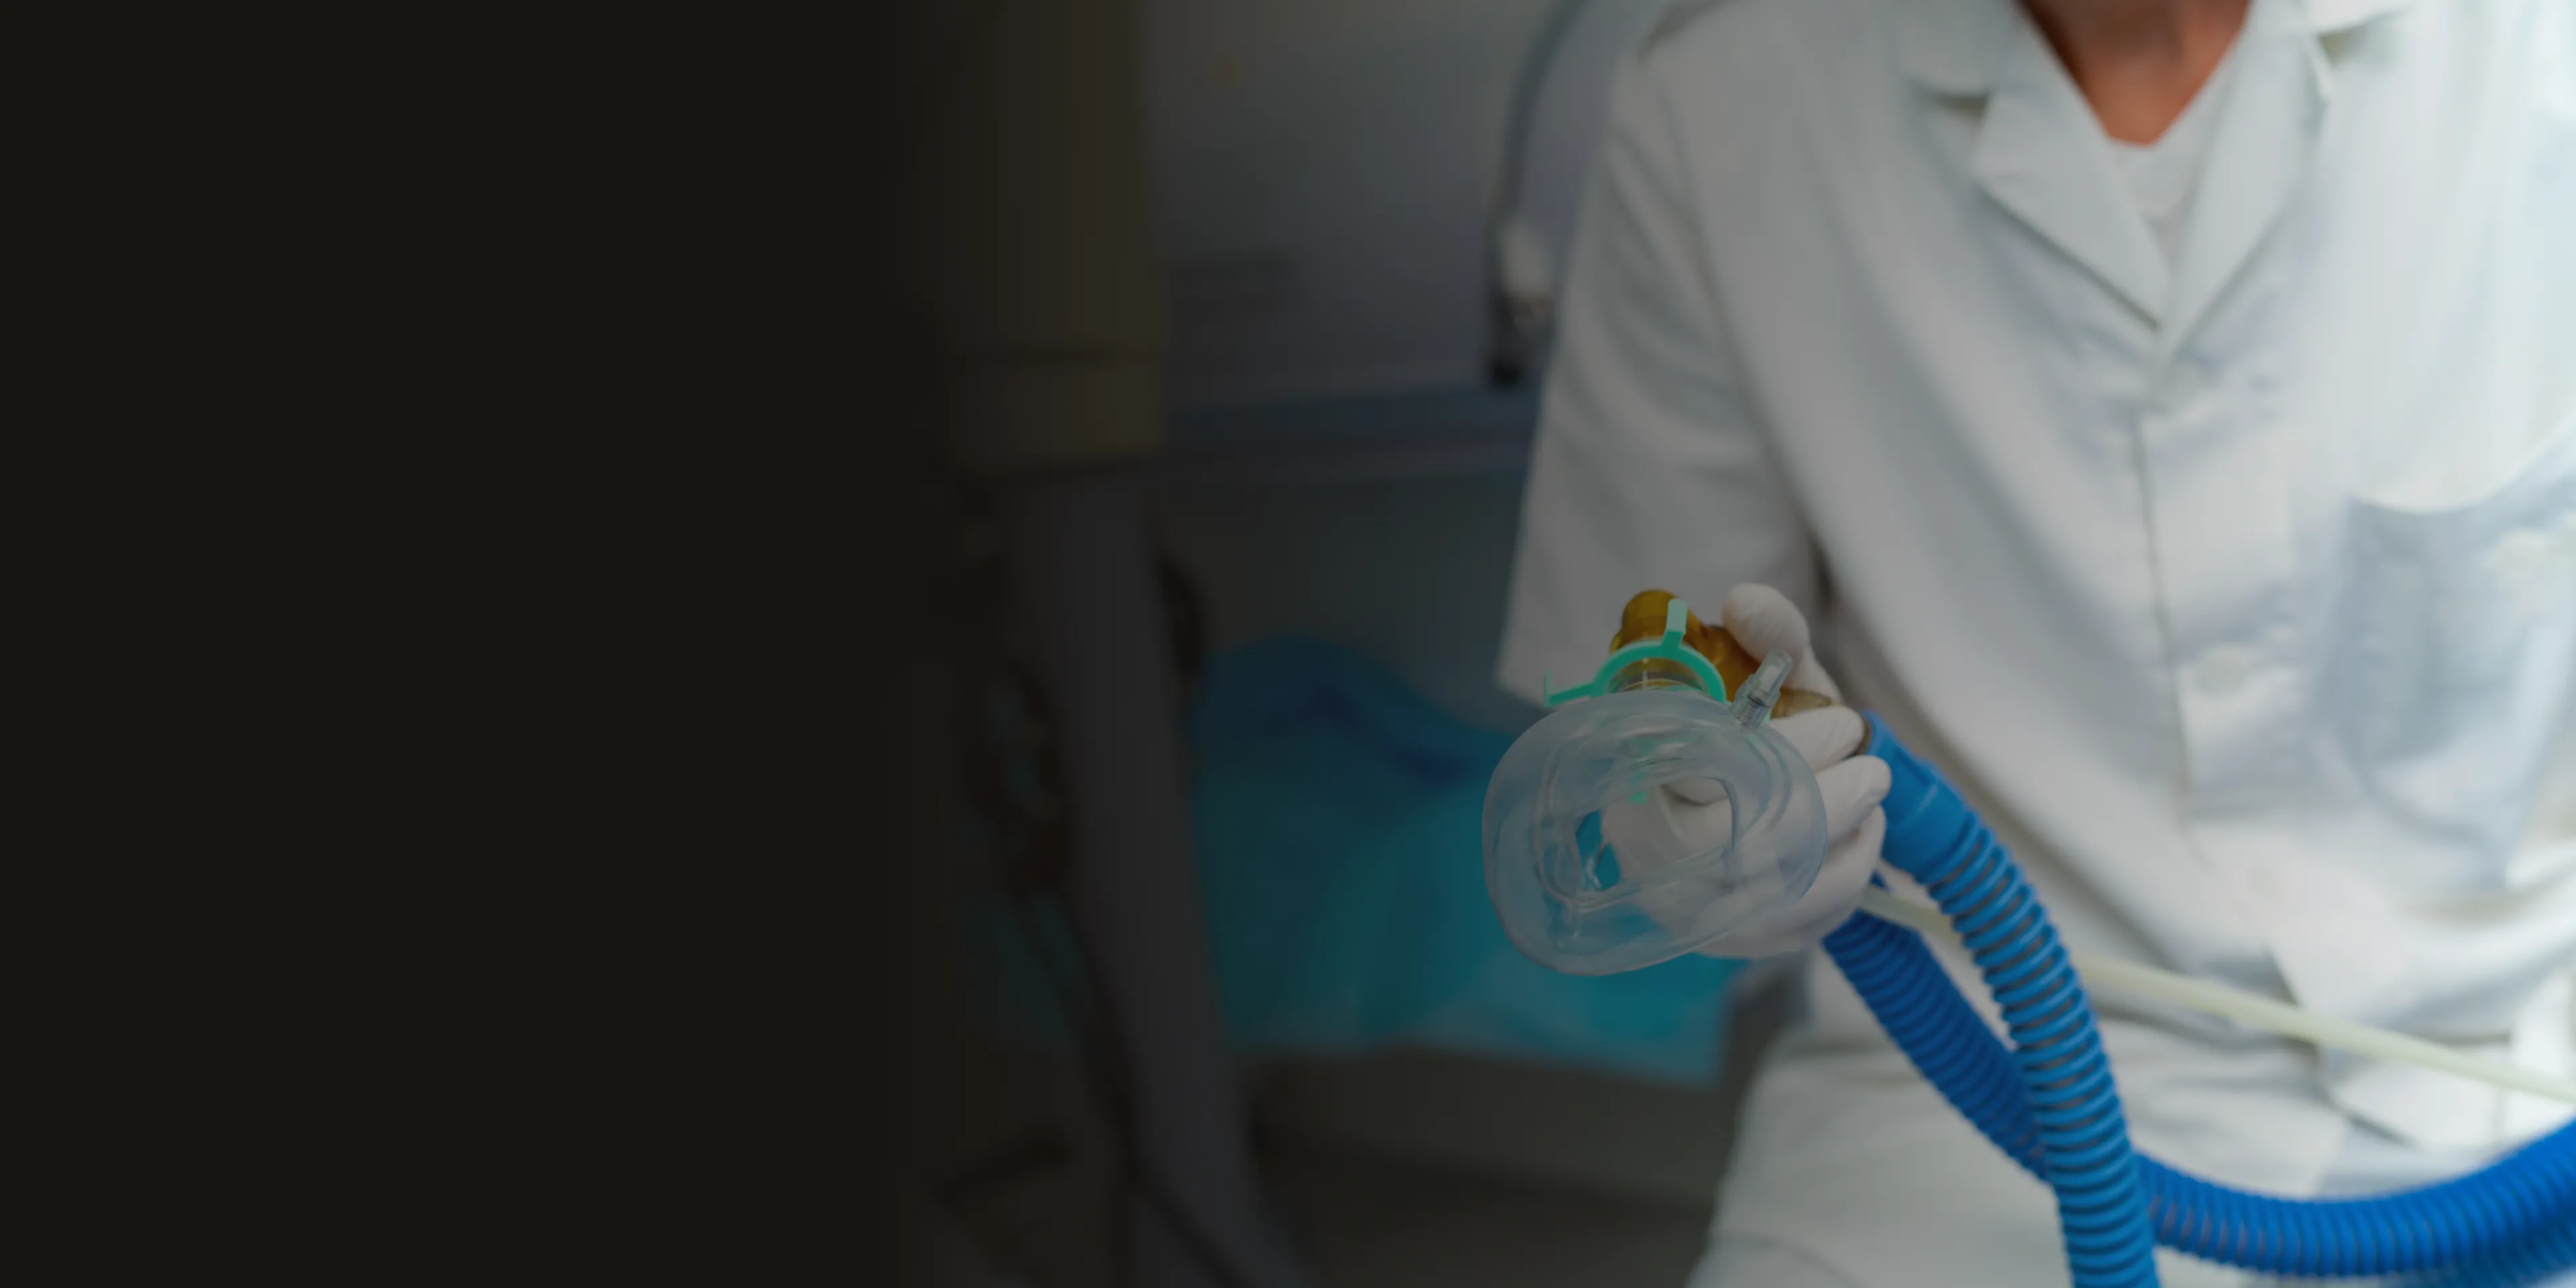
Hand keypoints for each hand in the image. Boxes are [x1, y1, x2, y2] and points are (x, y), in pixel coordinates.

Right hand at [1630, 585, 1889, 958]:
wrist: (1742, 798)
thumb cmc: (1753, 729)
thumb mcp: (1761, 677)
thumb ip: (1764, 636)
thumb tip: (1747, 601)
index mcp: (1638, 778)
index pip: (1709, 777)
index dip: (1788, 752)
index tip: (1843, 722)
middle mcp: (1649, 856)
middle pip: (1742, 849)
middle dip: (1827, 805)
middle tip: (1874, 772)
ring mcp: (1691, 910)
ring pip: (1778, 895)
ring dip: (1847, 841)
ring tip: (1872, 797)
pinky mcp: (1737, 943)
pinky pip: (1804, 926)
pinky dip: (1847, 879)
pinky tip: (1858, 839)